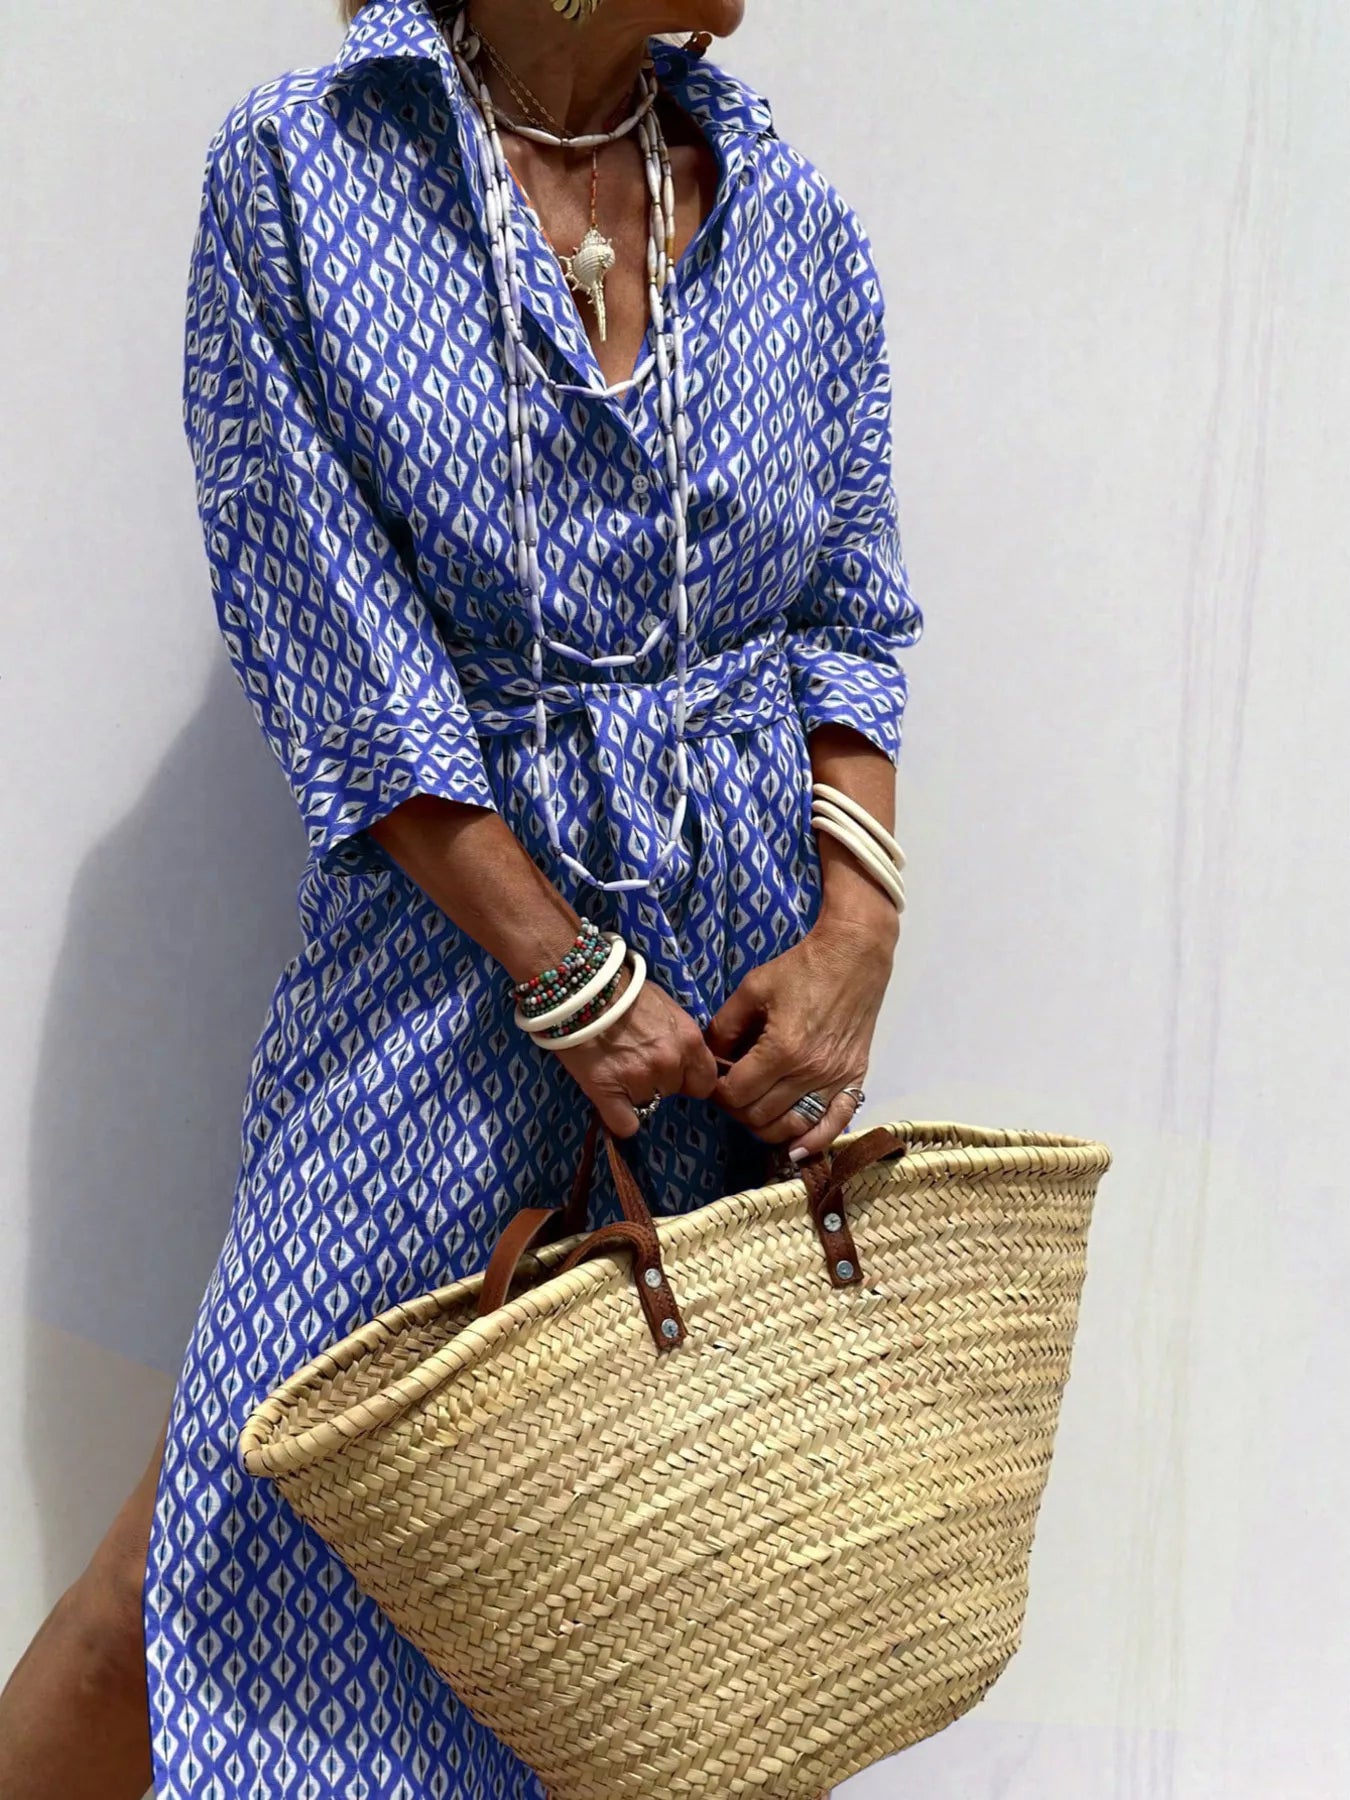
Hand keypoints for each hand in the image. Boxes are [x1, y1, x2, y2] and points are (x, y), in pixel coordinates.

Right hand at [551, 966, 719, 1138]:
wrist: (580, 986)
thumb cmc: (622, 990)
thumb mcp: (666, 1007)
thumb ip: (678, 1036)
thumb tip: (678, 1056)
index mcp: (689, 1040)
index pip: (706, 1081)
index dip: (689, 1078)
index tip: (674, 1073)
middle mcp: (670, 1063)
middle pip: (674, 1091)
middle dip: (660, 1082)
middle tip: (636, 1062)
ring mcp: (640, 1080)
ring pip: (648, 1105)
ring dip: (635, 1093)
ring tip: (615, 1066)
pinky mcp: (608, 1093)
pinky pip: (624, 1125)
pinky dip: (618, 1117)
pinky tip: (609, 1100)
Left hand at [704, 906, 897, 1156]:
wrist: (853, 956)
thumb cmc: (801, 968)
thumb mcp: (752, 989)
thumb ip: (724, 1026)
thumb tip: (709, 1056)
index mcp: (781, 1048)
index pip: (736, 1093)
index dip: (717, 1091)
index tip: (715, 1080)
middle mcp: (810, 1071)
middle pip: (761, 1116)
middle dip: (738, 1109)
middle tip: (733, 1091)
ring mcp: (835, 1079)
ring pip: (792, 1126)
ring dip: (768, 1127)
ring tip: (757, 1109)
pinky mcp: (855, 1079)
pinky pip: (835, 1124)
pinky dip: (815, 1141)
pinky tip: (797, 1148)